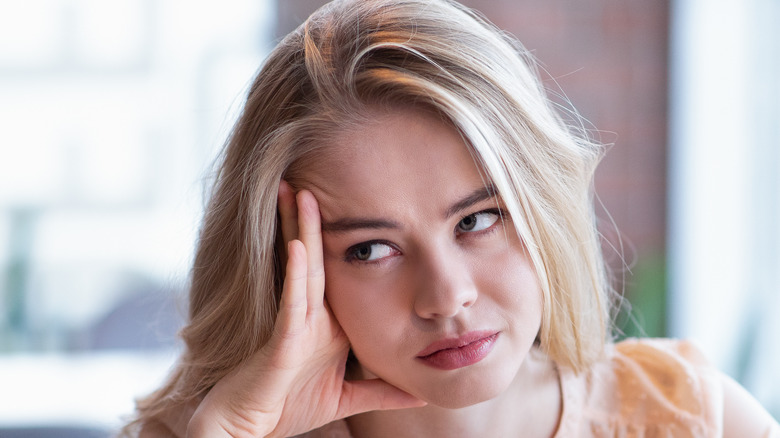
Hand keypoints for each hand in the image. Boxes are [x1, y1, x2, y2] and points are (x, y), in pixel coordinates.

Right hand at [187, 181, 424, 437]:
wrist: (250, 430)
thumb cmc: (289, 408)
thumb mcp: (348, 398)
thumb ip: (382, 392)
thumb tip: (420, 393)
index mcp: (324, 322)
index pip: (335, 271)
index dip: (339, 237)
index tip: (353, 201)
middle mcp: (307, 315)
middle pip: (314, 258)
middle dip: (311, 219)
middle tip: (313, 176)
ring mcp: (293, 324)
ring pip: (300, 269)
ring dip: (301, 230)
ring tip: (300, 192)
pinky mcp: (280, 342)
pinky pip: (290, 304)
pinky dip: (294, 275)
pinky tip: (298, 247)